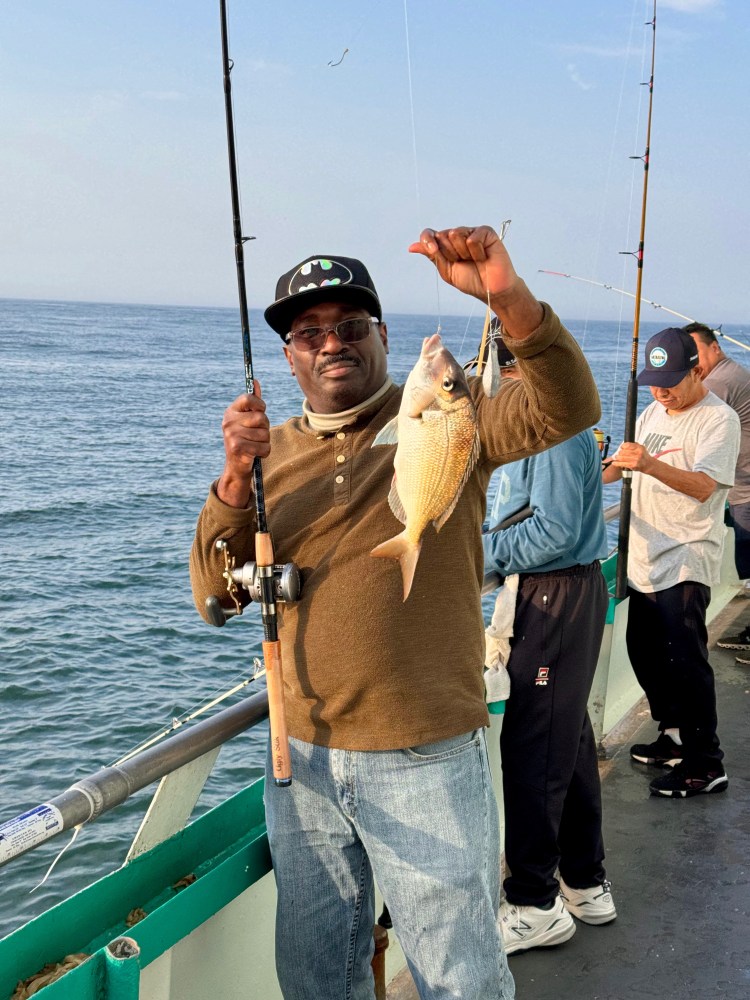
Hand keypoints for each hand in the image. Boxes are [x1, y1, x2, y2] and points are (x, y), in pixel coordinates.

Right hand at [217, 383, 269, 505]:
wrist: (236, 466)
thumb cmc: (245, 439)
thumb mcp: (247, 420)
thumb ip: (253, 402)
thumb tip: (255, 381)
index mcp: (231, 411)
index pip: (248, 398)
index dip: (260, 405)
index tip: (261, 411)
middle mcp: (228, 421)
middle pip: (261, 418)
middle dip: (265, 428)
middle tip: (256, 435)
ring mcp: (231, 434)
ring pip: (265, 433)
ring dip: (265, 441)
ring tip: (255, 445)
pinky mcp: (237, 448)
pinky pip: (264, 446)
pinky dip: (264, 452)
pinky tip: (255, 454)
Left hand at [408, 225, 519, 302]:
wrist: (491, 290)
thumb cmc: (471, 280)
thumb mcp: (447, 271)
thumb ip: (432, 256)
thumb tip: (411, 246)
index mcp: (445, 245)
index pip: (429, 234)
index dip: (427, 240)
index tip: (432, 250)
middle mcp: (457, 236)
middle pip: (442, 235)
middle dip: (449, 253)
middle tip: (462, 262)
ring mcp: (471, 232)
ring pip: (456, 234)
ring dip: (463, 253)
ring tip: (474, 260)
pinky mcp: (486, 232)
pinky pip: (472, 238)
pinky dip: (476, 252)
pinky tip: (484, 257)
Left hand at [609, 442, 652, 473]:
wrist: (648, 464)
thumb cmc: (643, 455)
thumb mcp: (640, 447)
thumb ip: (633, 445)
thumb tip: (623, 445)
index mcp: (639, 447)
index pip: (627, 445)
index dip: (622, 446)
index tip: (621, 448)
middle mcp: (638, 453)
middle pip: (623, 451)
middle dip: (619, 452)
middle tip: (619, 453)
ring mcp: (635, 460)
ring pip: (621, 457)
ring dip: (617, 457)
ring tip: (616, 457)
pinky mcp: (633, 465)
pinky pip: (622, 464)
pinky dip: (617, 463)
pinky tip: (614, 463)